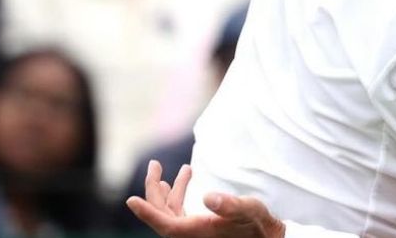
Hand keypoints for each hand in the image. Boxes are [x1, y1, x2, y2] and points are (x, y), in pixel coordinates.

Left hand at [126, 160, 284, 237]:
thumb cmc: (256, 224)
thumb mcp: (247, 210)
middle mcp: (190, 233)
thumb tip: (208, 197)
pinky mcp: (198, 226)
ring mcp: (193, 230)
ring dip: (165, 190)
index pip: (165, 224)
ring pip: (169, 211)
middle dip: (153, 190)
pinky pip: (178, 211)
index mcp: (197, 232)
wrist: (265, 236)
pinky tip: (181, 181)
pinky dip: (176, 195)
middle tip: (154, 164)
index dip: (147, 212)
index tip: (130, 200)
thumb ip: (229, 205)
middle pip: (162, 214)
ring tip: (162, 170)